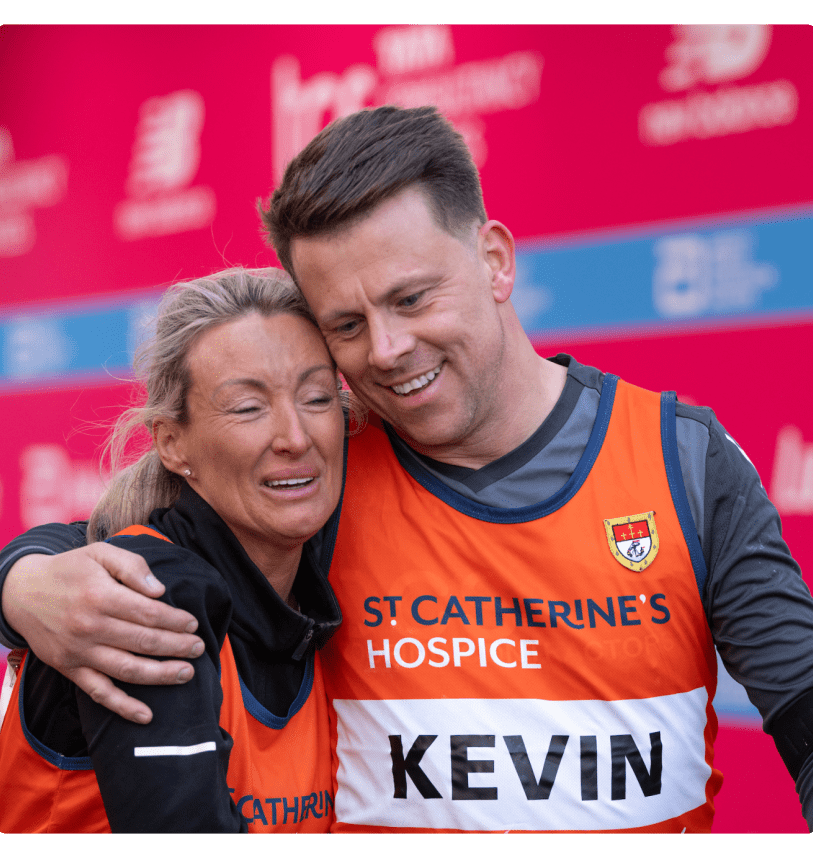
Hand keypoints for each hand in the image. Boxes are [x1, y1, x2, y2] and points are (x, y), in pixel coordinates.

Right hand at [2, 544, 204, 723]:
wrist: (21, 592)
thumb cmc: (69, 570)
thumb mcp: (100, 553)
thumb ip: (133, 567)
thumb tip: (160, 591)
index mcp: (101, 596)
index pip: (149, 613)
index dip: (175, 621)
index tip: (193, 624)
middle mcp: (90, 627)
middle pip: (143, 642)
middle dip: (177, 647)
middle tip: (200, 649)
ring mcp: (79, 652)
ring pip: (128, 670)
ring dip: (161, 675)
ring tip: (187, 673)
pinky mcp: (70, 669)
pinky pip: (99, 693)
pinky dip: (123, 707)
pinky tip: (146, 716)